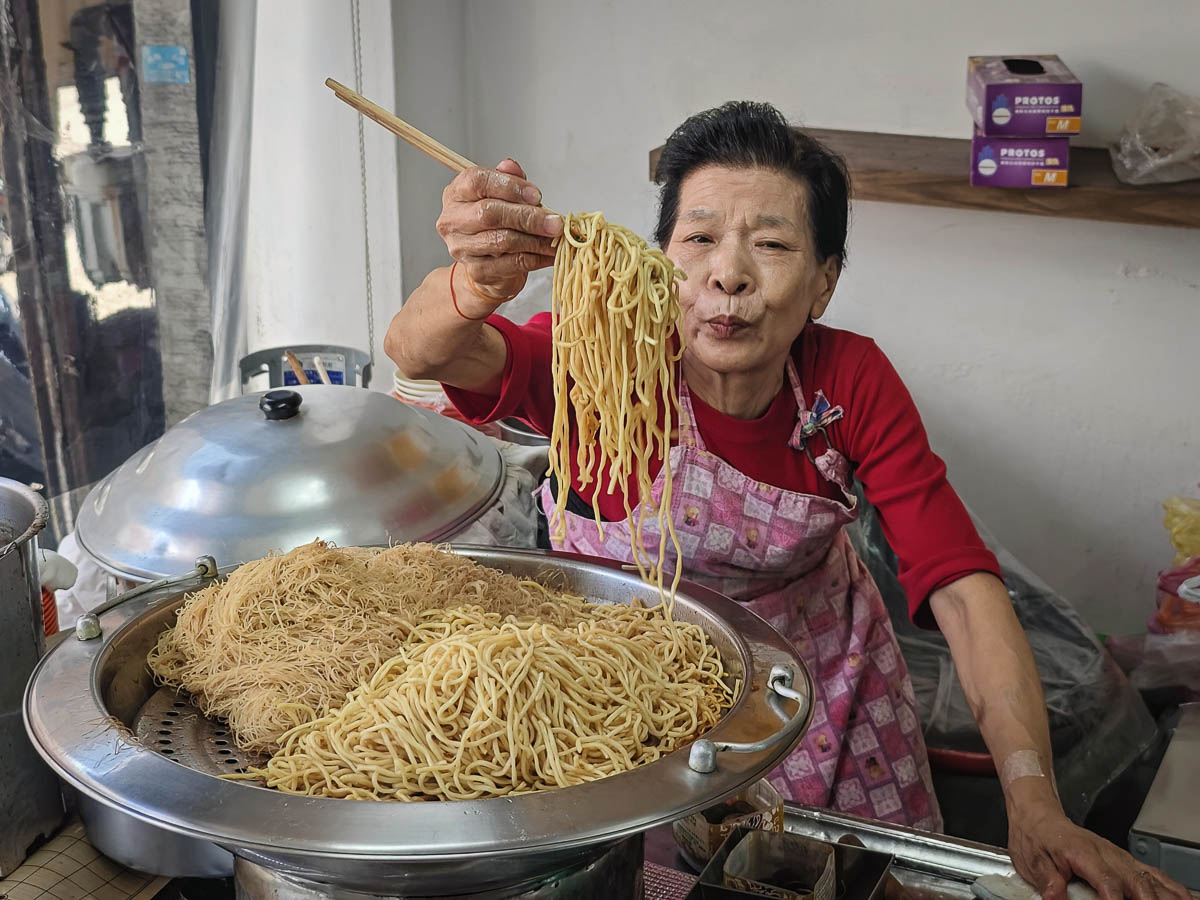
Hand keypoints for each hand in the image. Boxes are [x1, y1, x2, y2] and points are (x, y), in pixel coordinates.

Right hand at [436, 158, 562, 303]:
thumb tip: (512, 166)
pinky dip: (536, 258)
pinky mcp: (477, 271)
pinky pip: (512, 263)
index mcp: (457, 193)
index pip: (477, 181)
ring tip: (556, 238)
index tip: (536, 195)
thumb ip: (508, 179)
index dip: (509, 186)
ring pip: (502, 240)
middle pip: (489, 213)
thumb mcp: (503, 195)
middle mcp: (452, 220)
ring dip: (535, 239)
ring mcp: (462, 248)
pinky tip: (550, 253)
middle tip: (554, 222)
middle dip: (527, 216)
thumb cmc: (497, 224)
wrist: (490, 265)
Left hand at [1009, 797, 1188, 899]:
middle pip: (1136, 881)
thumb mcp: (1032, 858)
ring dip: (1165, 895)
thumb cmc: (1035, 836)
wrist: (1037, 814)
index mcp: (1082, 852)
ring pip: (1149, 877)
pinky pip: (1151, 872)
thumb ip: (1047, 879)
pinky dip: (1169, 886)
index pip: (1106, 881)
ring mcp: (1117, 856)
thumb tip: (1055, 897)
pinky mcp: (1122, 859)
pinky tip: (1181, 896)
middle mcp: (1106, 853)